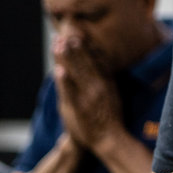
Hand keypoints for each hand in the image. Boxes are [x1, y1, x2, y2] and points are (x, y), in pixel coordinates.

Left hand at [53, 34, 121, 150]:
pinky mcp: (78, 108)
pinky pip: (70, 92)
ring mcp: (87, 97)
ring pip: (75, 74)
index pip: (91, 60)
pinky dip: (65, 82)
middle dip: (72, 48)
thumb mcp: (113, 92)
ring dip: (66, 59)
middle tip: (63, 33)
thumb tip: (98, 58)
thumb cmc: (110, 115)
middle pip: (82, 63)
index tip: (74, 34)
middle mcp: (96, 86)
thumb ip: (105, 76)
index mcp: (104, 81)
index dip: (82, 47)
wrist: (108, 139)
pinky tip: (59, 71)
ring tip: (58, 45)